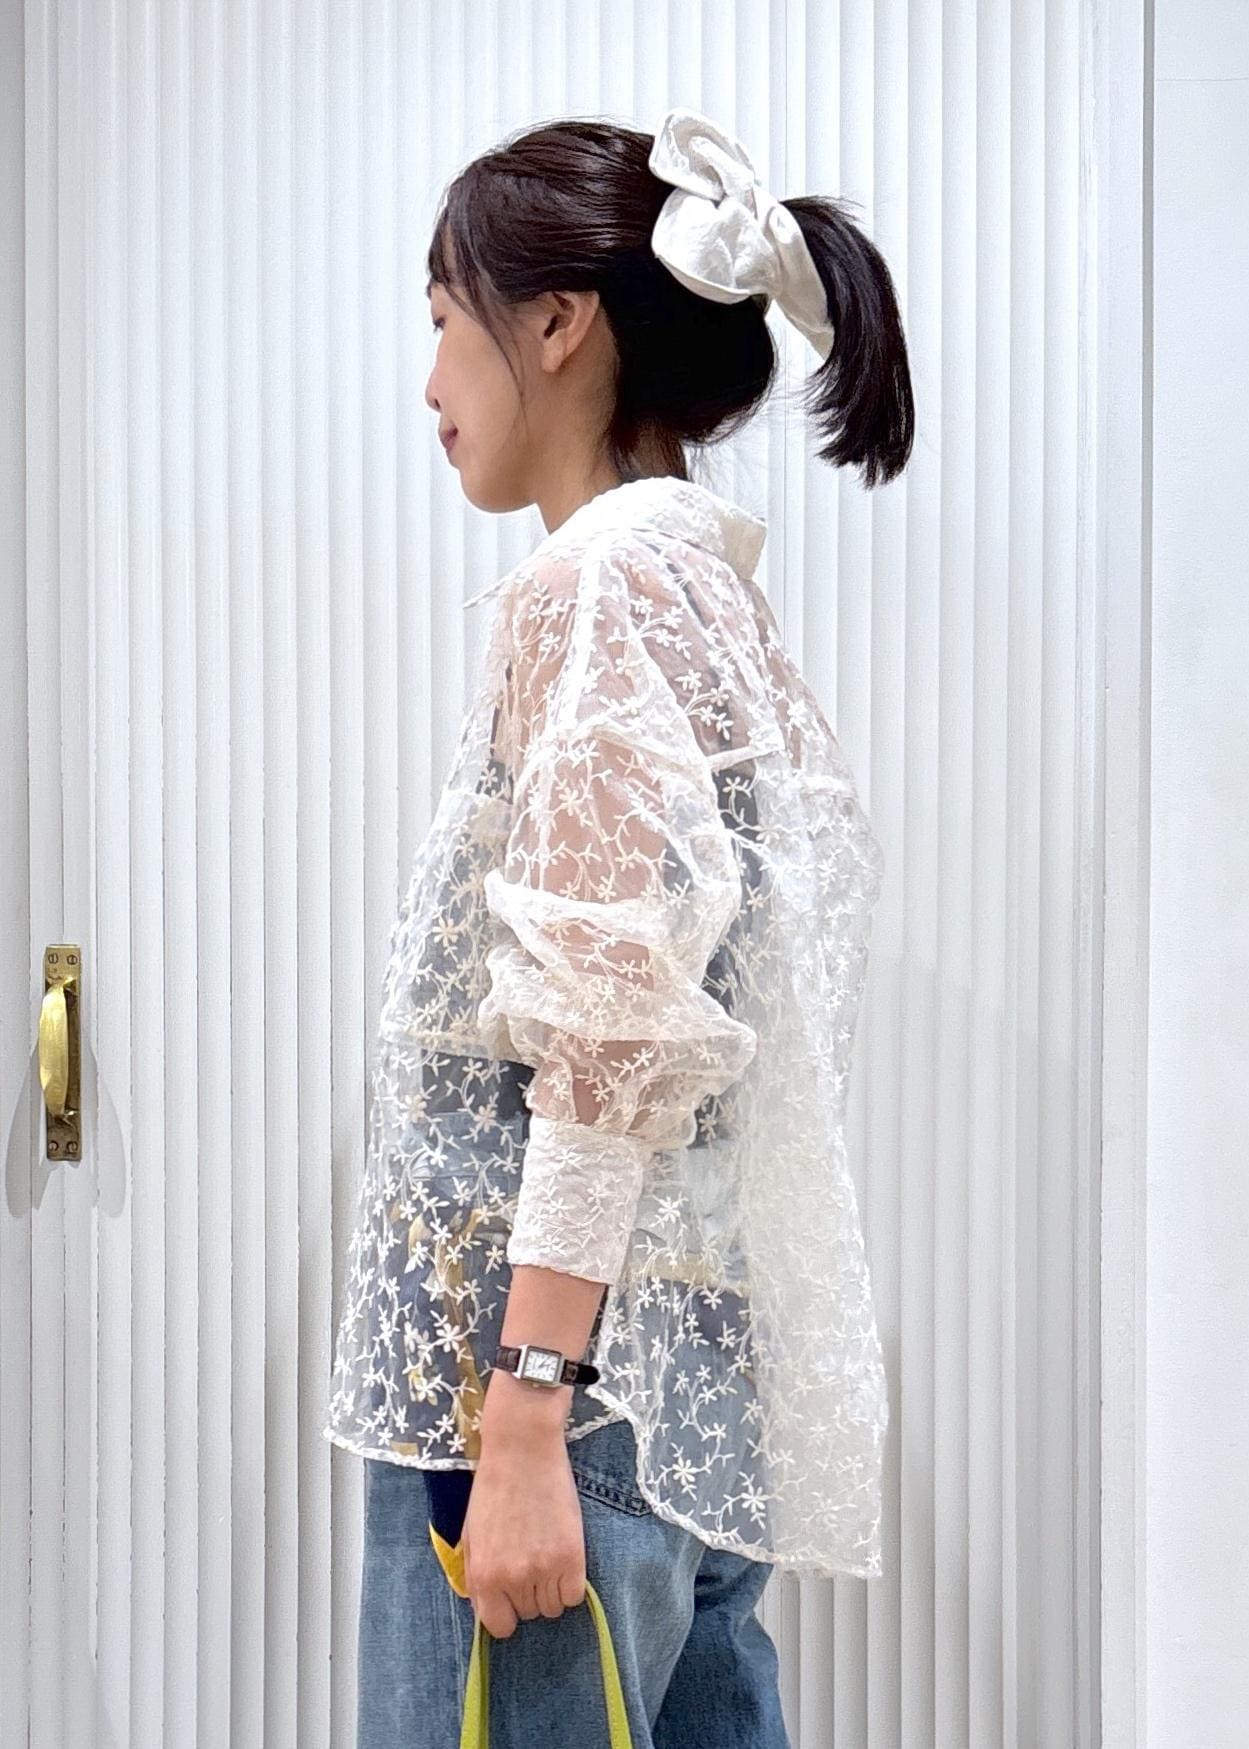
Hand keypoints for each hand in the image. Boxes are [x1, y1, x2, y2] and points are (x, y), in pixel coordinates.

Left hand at [461, 1421, 586, 1638]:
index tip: (511, 1594)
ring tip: (546, 1553)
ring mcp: (544, 1569)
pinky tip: (563, 1557)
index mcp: (483, 1576)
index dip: (506, 1610)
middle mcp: (513, 1579)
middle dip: (528, 1593)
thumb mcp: (471, 1535)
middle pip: (529, 1614)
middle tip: (529, 1559)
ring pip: (553, 1608)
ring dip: (550, 1588)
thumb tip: (488, 1607)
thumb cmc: (492, 1488)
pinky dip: (571, 1583)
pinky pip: (574, 1595)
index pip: (499, 1626)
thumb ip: (477, 1576)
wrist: (522, 1450)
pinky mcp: (572, 1556)